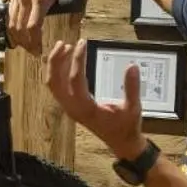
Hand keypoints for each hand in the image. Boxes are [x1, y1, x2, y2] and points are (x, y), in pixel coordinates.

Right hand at [8, 0, 89, 53]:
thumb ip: (79, 10)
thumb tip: (73, 27)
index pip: (33, 26)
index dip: (35, 41)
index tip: (40, 51)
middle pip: (20, 28)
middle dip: (26, 43)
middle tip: (34, 52)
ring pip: (12, 23)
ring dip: (17, 38)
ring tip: (27, 46)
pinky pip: (9, 16)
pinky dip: (11, 28)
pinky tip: (18, 37)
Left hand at [45, 40, 147, 162]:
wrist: (122, 143)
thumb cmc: (127, 126)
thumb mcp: (133, 107)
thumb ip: (132, 87)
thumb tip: (132, 65)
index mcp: (87, 109)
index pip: (75, 80)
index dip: (78, 59)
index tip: (83, 44)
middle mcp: (73, 109)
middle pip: (54, 82)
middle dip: (56, 61)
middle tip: (65, 44)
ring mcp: (69, 109)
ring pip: (53, 85)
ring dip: (55, 66)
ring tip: (64, 48)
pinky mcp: (71, 107)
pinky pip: (57, 88)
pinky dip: (57, 73)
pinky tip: (66, 61)